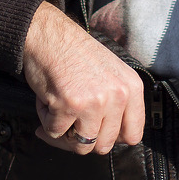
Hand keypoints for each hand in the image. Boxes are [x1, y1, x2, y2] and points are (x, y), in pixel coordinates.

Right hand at [21, 3, 145, 154]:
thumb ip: (119, 103)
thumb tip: (113, 137)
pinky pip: (55, 133)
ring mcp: (94, 102)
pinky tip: (46, 103)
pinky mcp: (69, 105)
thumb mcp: (111, 74)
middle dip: (84, 138)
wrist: (48, 34)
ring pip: (81, 145)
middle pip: (104, 145)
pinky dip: (46, 123)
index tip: (96, 132)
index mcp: (132, 88)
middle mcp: (118, 96)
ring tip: (57, 112)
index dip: (111, 138)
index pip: (132, 135)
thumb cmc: (74, 53)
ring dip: (64, 134)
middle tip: (70, 126)